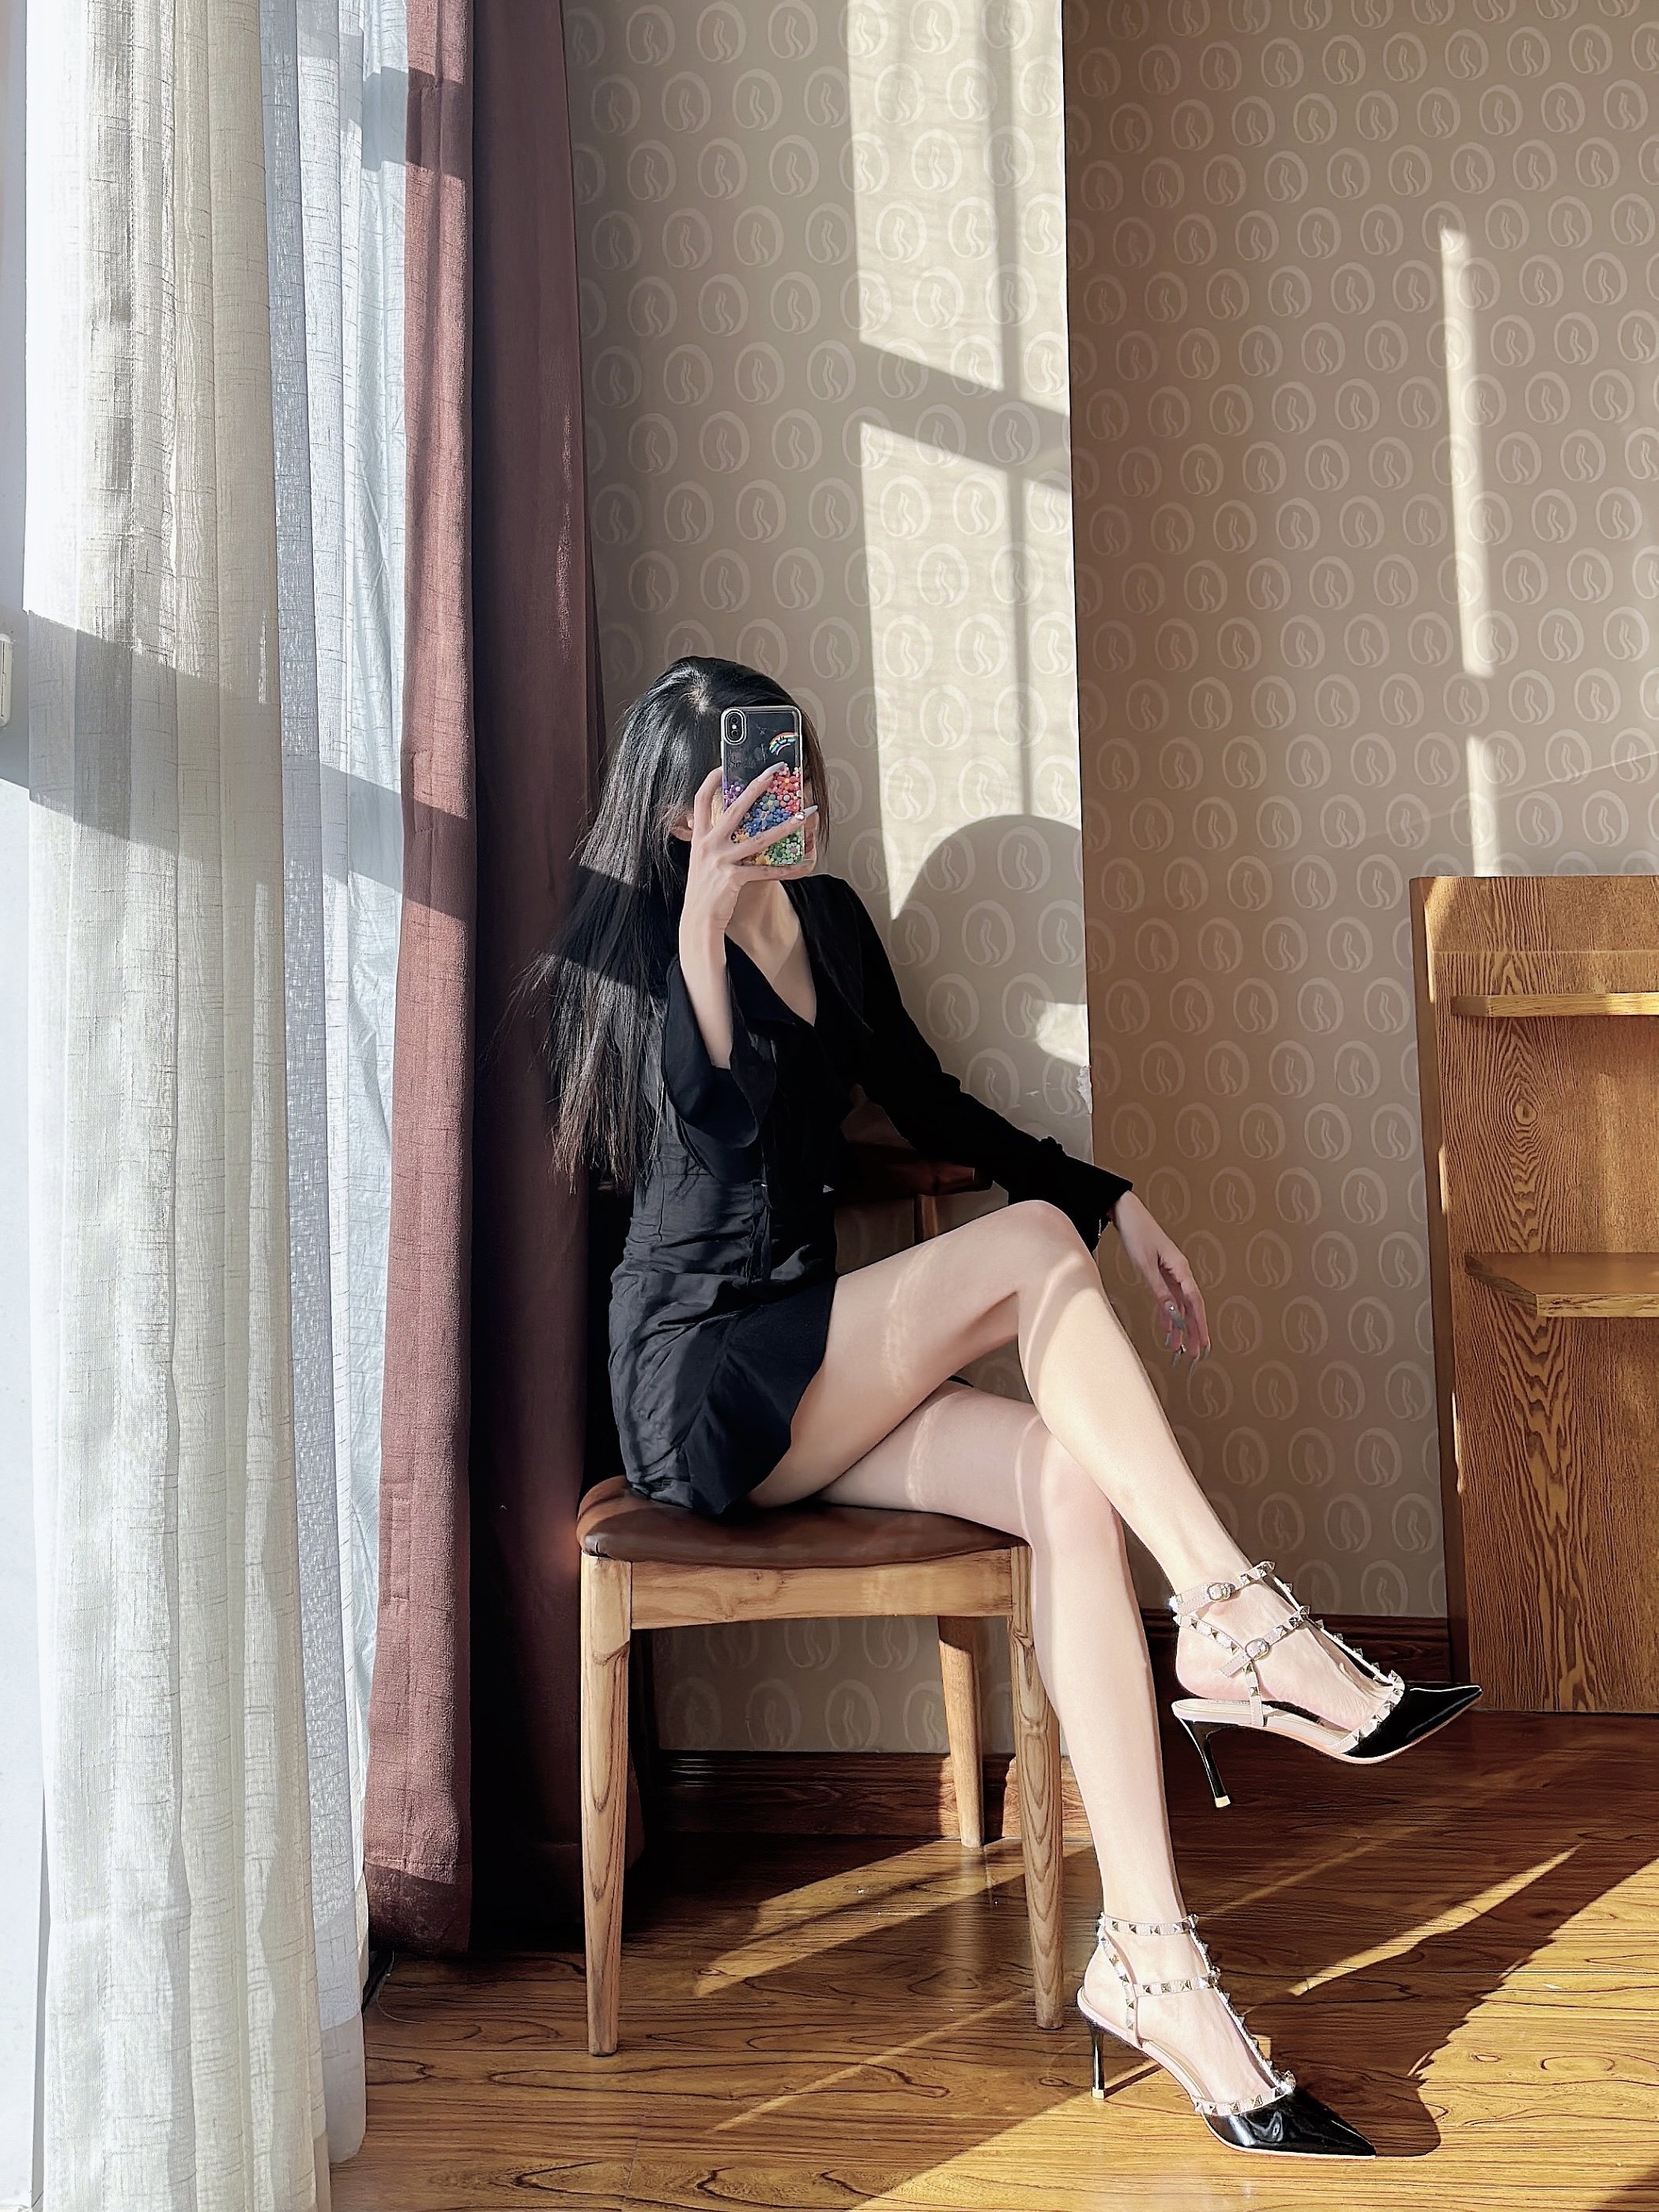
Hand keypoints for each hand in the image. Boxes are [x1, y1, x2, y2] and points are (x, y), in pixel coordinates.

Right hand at [679, 764, 818, 944]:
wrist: (697, 921)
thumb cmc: (703, 890)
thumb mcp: (701, 860)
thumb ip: (709, 841)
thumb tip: (726, 825)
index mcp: (698, 837)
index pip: (700, 800)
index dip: (711, 781)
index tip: (724, 766)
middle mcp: (708, 845)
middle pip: (734, 808)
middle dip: (757, 786)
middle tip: (775, 771)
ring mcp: (720, 861)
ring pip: (758, 839)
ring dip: (783, 827)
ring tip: (802, 817)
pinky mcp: (733, 879)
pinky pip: (764, 871)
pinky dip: (785, 869)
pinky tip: (802, 865)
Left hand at [1110, 1192, 1210, 1362]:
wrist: (1127, 1213)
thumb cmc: (1137, 1233)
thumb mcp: (1145, 1265)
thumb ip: (1159, 1290)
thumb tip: (1172, 1313)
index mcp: (1180, 1269)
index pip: (1194, 1302)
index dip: (1199, 1324)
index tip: (1202, 1343)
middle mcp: (1179, 1272)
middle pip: (1191, 1306)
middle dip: (1194, 1330)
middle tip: (1197, 1353)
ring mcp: (1170, 1273)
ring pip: (1180, 1305)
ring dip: (1180, 1326)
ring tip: (1179, 1348)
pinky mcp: (1160, 1273)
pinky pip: (1168, 1298)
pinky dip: (1168, 1314)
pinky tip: (1167, 1329)